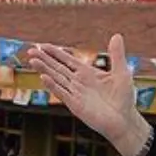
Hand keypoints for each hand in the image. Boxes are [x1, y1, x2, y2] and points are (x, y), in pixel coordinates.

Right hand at [27, 34, 150, 155]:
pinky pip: (62, 93)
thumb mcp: (121, 72)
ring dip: (44, 69)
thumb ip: (116, 55)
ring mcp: (76, 94)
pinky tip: (43, 77)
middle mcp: (78, 82)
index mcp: (87, 73)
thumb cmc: (124, 98)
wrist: (124, 120)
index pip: (67, 60)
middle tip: (30, 50)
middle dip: (44, 59)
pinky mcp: (76, 105)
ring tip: (32, 60)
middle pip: (57, 68)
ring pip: (56, 78)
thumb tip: (117, 35)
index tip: (42, 45)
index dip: (55, 52)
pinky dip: (53, 85)